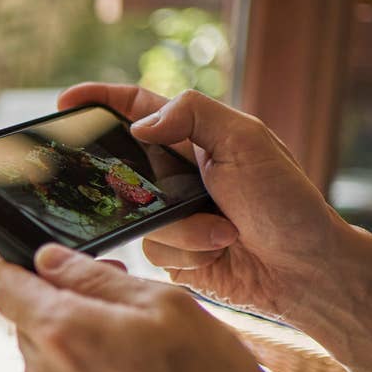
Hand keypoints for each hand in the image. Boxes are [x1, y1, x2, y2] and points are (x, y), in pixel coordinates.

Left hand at [0, 244, 294, 371]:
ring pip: (52, 350)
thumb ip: (96, 278)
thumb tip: (49, 259)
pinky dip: (96, 366)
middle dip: (66, 296)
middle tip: (125, 292)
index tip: (53, 256)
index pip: (5, 284)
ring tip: (146, 336)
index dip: (22, 262)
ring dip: (86, 332)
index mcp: (59, 333)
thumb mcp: (165, 307)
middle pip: (29, 316)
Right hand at [59, 83, 347, 322]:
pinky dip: (184, 254)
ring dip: (180, 229)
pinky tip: (217, 255)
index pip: (136, 107)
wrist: (305, 271)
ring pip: (136, 216)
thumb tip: (140, 125)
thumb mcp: (248, 141)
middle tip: (150, 192)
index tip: (66, 104)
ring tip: (222, 233)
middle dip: (128, 182)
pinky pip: (151, 250)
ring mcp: (173, 214)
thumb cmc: (286, 203)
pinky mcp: (173, 253)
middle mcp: (178, 174)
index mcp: (195, 136)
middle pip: (122, 167)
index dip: (99, 100)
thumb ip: (193, 115)